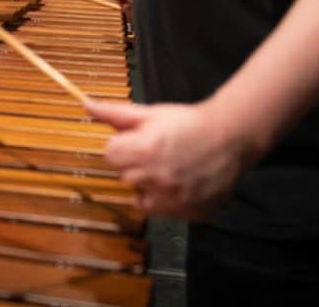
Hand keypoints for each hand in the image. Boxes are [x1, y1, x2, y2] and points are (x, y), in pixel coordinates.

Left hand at [87, 99, 252, 218]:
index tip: (137, 142)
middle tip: (158, 153)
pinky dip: (169, 201)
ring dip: (150, 187)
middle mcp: (155, 179)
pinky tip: (182, 182)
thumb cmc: (189, 122)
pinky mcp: (188, 213)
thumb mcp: (152, 113)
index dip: (122, 147)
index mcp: (143, 151)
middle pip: (125, 177)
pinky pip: (165, 213)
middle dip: (136, 166)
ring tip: (171, 169)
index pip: (109, 156)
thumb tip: (86, 106)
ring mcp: (173, 200)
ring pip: (142, 199)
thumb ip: (116, 114)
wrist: (231, 136)